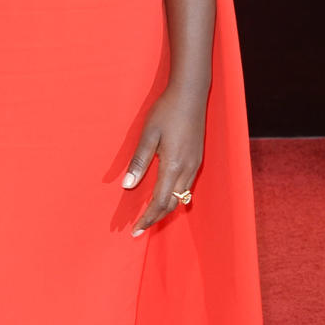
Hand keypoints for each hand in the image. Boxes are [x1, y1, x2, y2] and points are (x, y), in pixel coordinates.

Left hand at [122, 79, 207, 235]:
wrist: (191, 94)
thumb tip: (127, 185)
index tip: (135, 230)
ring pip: (181, 197)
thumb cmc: (166, 111)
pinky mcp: (197, 159)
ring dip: (165, 209)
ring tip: (149, 215)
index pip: (159, 202)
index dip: (147, 218)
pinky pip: (186, 187)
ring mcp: (194, 165)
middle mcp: (187, 170)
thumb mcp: (148, 135)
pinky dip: (174, 198)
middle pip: (172, 205)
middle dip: (155, 218)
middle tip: (139, 228)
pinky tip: (164, 196)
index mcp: (173, 166)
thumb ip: (138, 161)